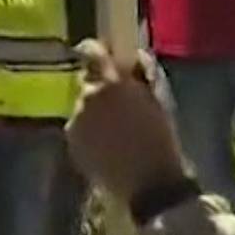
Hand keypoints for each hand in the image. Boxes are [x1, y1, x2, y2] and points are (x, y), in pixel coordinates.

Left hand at [65, 40, 189, 202]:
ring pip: (83, 106)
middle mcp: (86, 98)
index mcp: (111, 84)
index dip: (96, 50)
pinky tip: (110, 146)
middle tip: (121, 104)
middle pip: (88, 82)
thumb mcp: (160, 100)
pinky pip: (80, 127)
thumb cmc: (162, 139)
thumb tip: (131, 57)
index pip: (92, 52)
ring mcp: (75, 120)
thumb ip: (142, 75)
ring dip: (96, 112)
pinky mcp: (71, 140)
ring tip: (119, 131)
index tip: (101, 52)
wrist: (150, 184)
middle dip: (101, 88)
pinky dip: (90, 131)